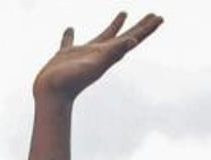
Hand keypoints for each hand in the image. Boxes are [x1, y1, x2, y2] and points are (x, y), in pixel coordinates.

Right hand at [33, 11, 162, 102]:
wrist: (51, 95)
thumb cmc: (71, 81)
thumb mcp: (94, 65)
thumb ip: (113, 53)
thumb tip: (133, 41)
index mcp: (108, 55)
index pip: (133, 39)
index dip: (147, 29)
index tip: (160, 17)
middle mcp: (100, 54)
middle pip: (125, 37)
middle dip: (140, 26)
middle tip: (154, 15)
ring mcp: (84, 55)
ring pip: (105, 36)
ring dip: (116, 26)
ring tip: (125, 13)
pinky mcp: (66, 55)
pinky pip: (70, 41)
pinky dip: (70, 35)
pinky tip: (71, 28)